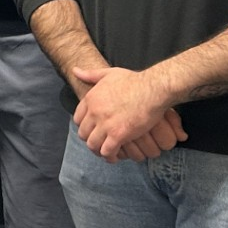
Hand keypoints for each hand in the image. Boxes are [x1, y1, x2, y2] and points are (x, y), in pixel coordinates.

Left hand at [71, 67, 187, 162]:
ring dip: (98, 150)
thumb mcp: (109, 74)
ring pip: (92, 145)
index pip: (78, 118)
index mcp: (91, 99)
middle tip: (99, 142)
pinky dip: (109, 156)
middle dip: (90, 139)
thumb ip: (90, 74)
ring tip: (105, 152)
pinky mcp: (118, 135)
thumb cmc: (134, 81)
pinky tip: (114, 157)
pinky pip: (107, 152)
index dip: (84, 125)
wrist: (153, 89)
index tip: (92, 129)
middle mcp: (94, 112)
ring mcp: (105, 125)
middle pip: (83, 133)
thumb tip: (74, 70)